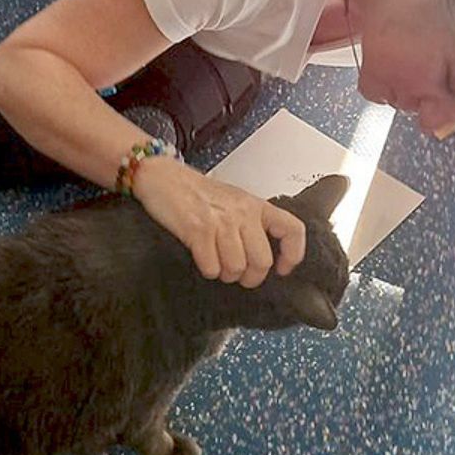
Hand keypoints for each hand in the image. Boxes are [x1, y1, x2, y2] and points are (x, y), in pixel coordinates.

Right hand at [132, 158, 305, 287]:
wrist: (162, 177)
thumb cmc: (196, 192)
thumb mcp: (233, 200)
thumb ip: (250, 222)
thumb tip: (262, 257)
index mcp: (256, 205)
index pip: (292, 230)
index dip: (292, 254)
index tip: (282, 268)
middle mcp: (243, 213)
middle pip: (263, 261)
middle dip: (250, 277)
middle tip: (239, 275)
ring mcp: (221, 222)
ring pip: (237, 268)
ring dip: (225, 274)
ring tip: (217, 263)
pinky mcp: (198, 230)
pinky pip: (212, 268)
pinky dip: (207, 270)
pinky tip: (201, 258)